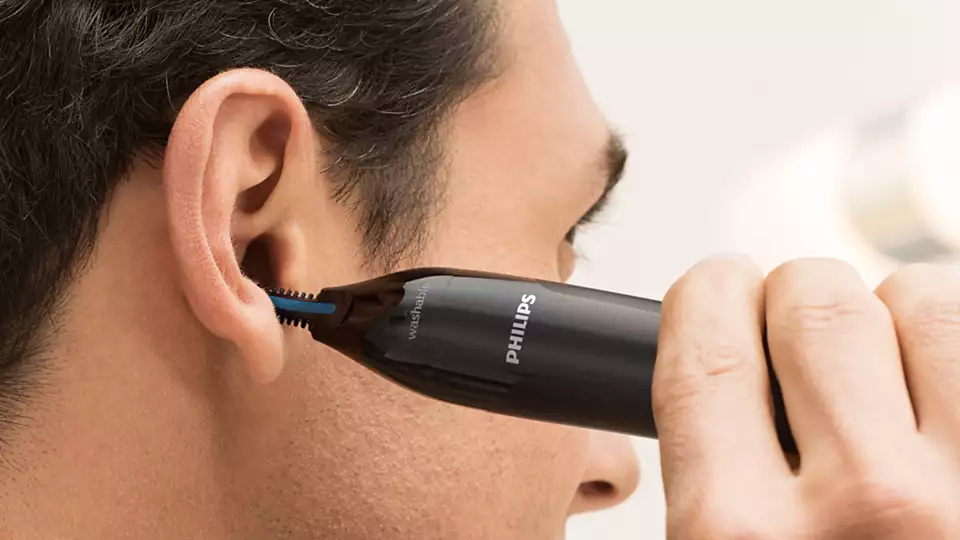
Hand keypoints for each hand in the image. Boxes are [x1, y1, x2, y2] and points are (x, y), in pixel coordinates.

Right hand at [652, 256, 959, 538]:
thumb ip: (709, 476)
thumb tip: (722, 367)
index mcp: (742, 536)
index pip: (708, 352)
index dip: (711, 298)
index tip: (721, 288)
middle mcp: (865, 507)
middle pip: (815, 303)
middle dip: (802, 299)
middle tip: (807, 342)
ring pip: (926, 304)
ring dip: (899, 319)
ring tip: (890, 379)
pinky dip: (953, 359)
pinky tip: (939, 407)